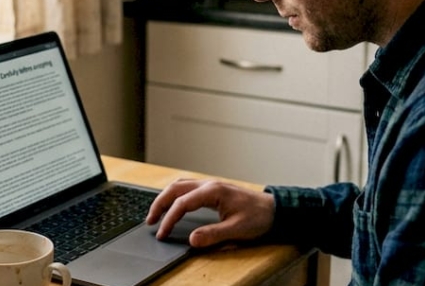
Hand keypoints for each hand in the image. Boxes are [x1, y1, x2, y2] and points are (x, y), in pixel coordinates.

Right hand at [145, 178, 275, 247]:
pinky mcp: (212, 190)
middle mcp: (209, 184)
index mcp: (213, 191)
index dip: (169, 219)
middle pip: (175, 189)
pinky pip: (187, 188)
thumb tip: (192, 240)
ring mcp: (210, 185)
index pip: (182, 203)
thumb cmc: (258, 217)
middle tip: (150, 221)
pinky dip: (175, 195)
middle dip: (159, 204)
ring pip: (179, 186)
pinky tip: (172, 205)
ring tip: (156, 214)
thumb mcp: (237, 230)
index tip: (163, 233)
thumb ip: (213, 235)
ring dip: (165, 198)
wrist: (274, 209)